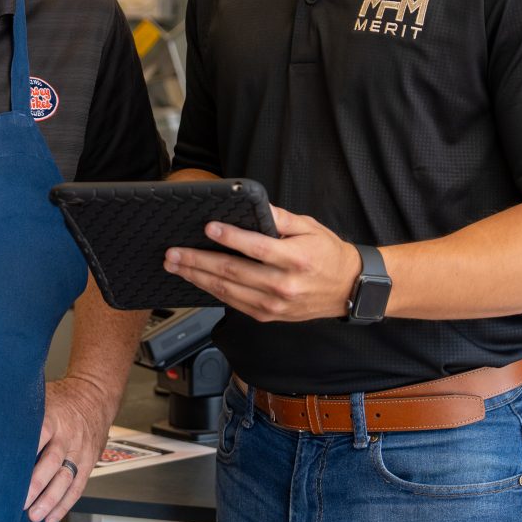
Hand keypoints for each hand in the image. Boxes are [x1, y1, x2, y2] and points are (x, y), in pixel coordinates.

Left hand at [26, 375, 117, 521]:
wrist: (96, 396)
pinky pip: (77, 488)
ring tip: (35, 516)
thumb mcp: (42, 398)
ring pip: (66, 479)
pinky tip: (51, 518)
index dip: (25, 453)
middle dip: (37, 484)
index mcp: (53, 418)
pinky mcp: (88, 464)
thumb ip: (22, 411)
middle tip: (20, 502)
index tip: (9, 472)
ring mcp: (79, 452)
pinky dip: (64, 505)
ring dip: (51, 500)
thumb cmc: (62, 400)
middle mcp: (68, 436)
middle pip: (52, 462)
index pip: (39, 436)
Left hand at [164, 205, 362, 322]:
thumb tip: (254, 206)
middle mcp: (283, 285)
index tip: (208, 228)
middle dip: (198, 261)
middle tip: (174, 253)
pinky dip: (212, 291)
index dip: (230, 238)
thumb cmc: (327, 254)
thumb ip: (280, 217)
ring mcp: (274, 304)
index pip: (257, 248)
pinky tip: (197, 280)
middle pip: (232, 272)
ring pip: (227, 290)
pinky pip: (234, 303)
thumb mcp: (309, 227)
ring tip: (175, 265)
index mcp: (295, 259)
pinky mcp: (268, 315)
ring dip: (197, 277)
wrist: (347, 288)